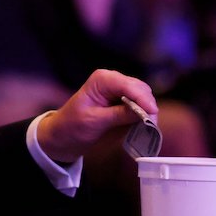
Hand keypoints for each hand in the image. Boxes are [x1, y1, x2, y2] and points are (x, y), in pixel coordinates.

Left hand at [36, 69, 156, 162]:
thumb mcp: (95, 121)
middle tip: (152, 124)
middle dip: (148, 104)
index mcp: (102, 79)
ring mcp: (118, 90)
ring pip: (143, 95)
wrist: (62, 136)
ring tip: (150, 126)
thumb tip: (143, 113)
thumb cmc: (72, 126)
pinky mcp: (122, 100)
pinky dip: (144, 112)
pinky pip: (139, 103)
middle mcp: (113, 80)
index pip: (129, 86)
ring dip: (148, 109)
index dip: (143, 99)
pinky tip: (144, 124)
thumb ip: (119, 115)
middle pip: (140, 88)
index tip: (153, 113)